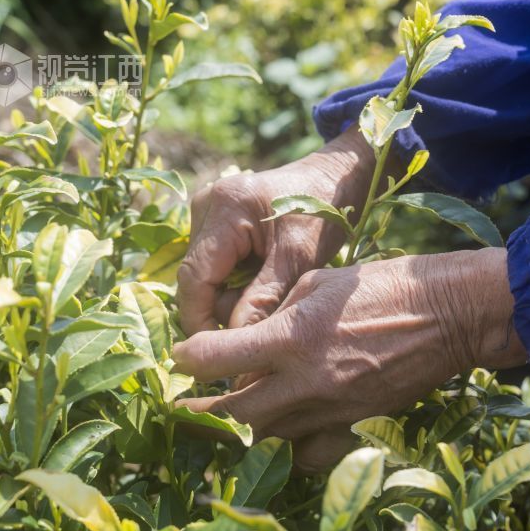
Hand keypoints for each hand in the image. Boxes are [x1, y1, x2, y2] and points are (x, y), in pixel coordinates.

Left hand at [173, 247, 526, 469]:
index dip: (187, 359)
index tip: (180, 357)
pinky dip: (285, 451)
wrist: (448, 315)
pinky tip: (280, 434)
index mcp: (294, 334)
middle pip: (231, 415)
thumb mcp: (320, 280)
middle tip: (181, 405)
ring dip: (237, 432)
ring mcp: (332, 409)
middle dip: (197, 412)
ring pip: (264, 439)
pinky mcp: (355, 426)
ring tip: (222, 420)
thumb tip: (247, 337)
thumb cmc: (383, 286)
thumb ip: (277, 312)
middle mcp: (306, 378)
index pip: (216, 358)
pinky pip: (307, 456)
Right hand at [177, 126, 373, 334]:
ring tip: (273, 283)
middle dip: (227, 304)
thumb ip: (264, 300)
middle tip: (270, 309)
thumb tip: (235, 346)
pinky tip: (264, 271)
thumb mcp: (299, 259)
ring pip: (205, 275)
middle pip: (197, 279)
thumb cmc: (324, 211)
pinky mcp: (213, 218)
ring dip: (235, 291)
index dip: (200, 320)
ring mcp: (205, 209)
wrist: (336, 177)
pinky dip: (237, 277)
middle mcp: (205, 204)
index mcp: (225, 207)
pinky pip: (214, 263)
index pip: (194, 278)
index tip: (219, 353)